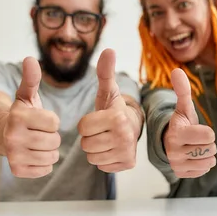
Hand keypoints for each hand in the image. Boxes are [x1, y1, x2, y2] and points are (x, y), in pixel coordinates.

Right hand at [3, 56, 60, 177]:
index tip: (41, 120)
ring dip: (50, 151)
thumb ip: (31, 79)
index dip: (51, 121)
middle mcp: (13, 137)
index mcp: (18, 117)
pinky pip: (45, 170)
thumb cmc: (20, 115)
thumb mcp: (25, 96)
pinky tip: (35, 155)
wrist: (0, 135)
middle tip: (41, 133)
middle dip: (52, 137)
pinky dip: (44, 164)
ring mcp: (14, 155)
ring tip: (39, 143)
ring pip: (52, 157)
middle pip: (54, 141)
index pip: (54, 122)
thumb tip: (30, 59)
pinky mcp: (17, 170)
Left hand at [78, 48, 139, 172]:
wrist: (133, 127)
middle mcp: (125, 136)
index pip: (83, 127)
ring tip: (105, 139)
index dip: (86, 123)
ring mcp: (127, 152)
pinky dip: (103, 159)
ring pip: (91, 157)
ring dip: (94, 149)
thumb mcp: (108, 91)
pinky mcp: (127, 164)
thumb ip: (105, 72)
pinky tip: (111, 149)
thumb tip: (109, 50)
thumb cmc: (115, 109)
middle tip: (101, 130)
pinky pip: (100, 166)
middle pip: (86, 144)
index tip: (97, 119)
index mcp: (118, 118)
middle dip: (89, 137)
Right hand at [163, 68, 216, 177]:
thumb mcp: (184, 107)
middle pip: (209, 150)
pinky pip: (203, 171)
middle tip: (201, 140)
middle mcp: (173, 150)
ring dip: (208, 155)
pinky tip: (196, 157)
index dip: (210, 132)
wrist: (172, 142)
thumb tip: (176, 70)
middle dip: (209, 144)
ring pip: (208, 162)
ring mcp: (176, 164)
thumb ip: (183, 91)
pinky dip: (203, 164)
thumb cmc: (183, 123)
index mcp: (177, 133)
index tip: (204, 130)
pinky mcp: (180, 174)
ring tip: (200, 147)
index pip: (208, 136)